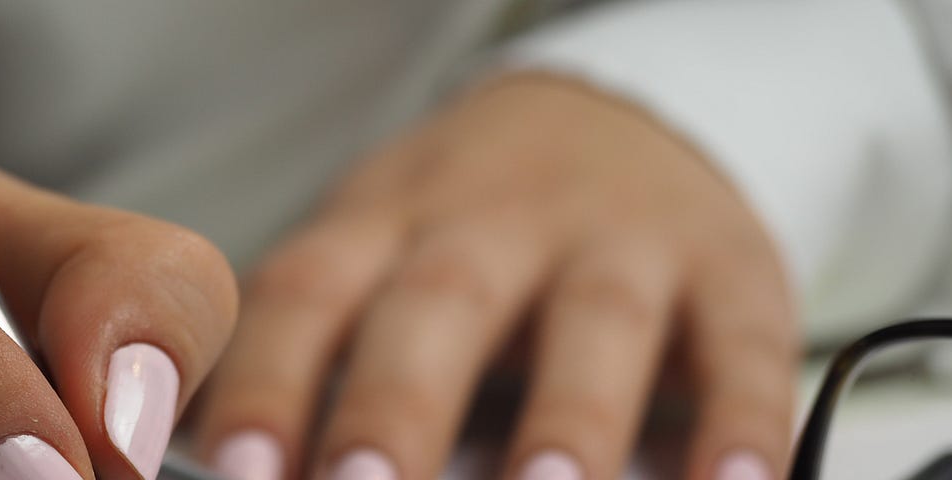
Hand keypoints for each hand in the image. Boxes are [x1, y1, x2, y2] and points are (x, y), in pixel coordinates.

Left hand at [193, 74, 797, 479]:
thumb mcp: (374, 258)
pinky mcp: (727, 267)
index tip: (238, 467)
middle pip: (436, 304)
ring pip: (592, 318)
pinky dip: (739, 414)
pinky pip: (739, 340)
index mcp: (379, 226)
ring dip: (568, 414)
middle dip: (398, 404)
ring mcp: (613, 238)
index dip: (268, 381)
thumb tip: (212, 469)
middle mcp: (489, 223)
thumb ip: (310, 358)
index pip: (305, 295)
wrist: (617, 120)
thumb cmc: (463, 231)